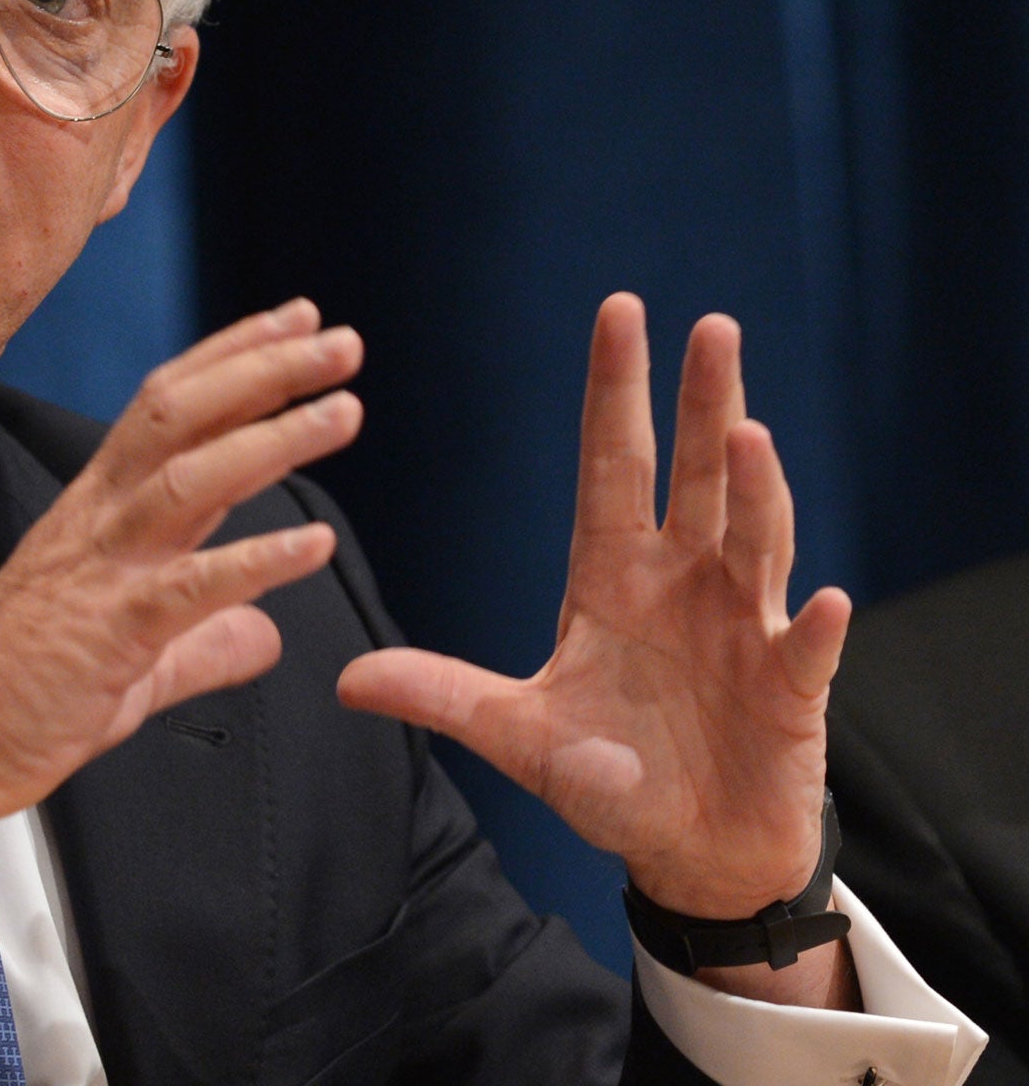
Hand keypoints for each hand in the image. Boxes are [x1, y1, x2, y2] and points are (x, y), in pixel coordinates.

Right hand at [0, 299, 362, 858]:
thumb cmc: (25, 694)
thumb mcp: (137, 658)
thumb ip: (208, 640)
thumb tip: (267, 634)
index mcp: (99, 509)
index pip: (169, 405)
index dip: (234, 356)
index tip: (299, 321)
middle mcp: (99, 520)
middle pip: (181, 415)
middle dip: (263, 370)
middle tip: (339, 342)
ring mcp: (102, 570)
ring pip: (189, 479)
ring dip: (272, 438)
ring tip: (342, 411)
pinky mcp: (109, 631)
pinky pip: (191, 586)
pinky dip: (257, 558)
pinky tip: (315, 543)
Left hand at [336, 295, 850, 928]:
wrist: (689, 854)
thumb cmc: (610, 778)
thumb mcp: (516, 734)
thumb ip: (442, 695)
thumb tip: (344, 677)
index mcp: (613, 575)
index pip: (614, 464)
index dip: (616, 392)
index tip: (621, 313)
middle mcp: (683, 583)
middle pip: (694, 475)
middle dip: (700, 402)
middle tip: (709, 327)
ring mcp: (742, 627)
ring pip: (752, 540)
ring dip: (753, 493)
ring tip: (746, 435)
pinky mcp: (788, 689)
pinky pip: (803, 650)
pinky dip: (813, 627)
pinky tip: (822, 600)